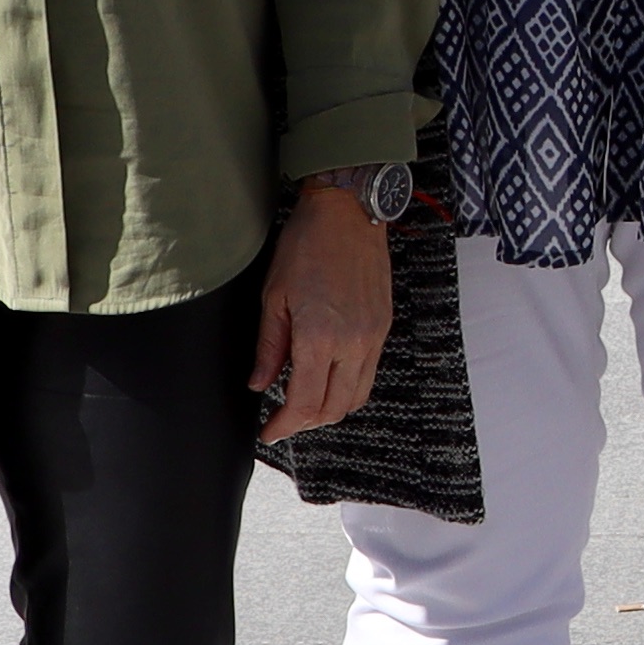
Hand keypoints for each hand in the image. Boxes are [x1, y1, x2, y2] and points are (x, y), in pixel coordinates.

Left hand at [250, 189, 393, 435]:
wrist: (348, 213)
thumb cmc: (306, 245)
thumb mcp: (273, 296)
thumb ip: (270, 347)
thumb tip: (260, 383)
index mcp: (320, 336)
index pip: (304, 403)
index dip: (284, 425)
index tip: (270, 431)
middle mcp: (353, 343)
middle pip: (333, 408)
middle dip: (305, 423)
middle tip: (282, 420)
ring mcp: (373, 336)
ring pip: (355, 397)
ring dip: (329, 409)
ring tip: (304, 403)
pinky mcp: (383, 327)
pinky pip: (369, 374)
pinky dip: (347, 388)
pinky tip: (327, 378)